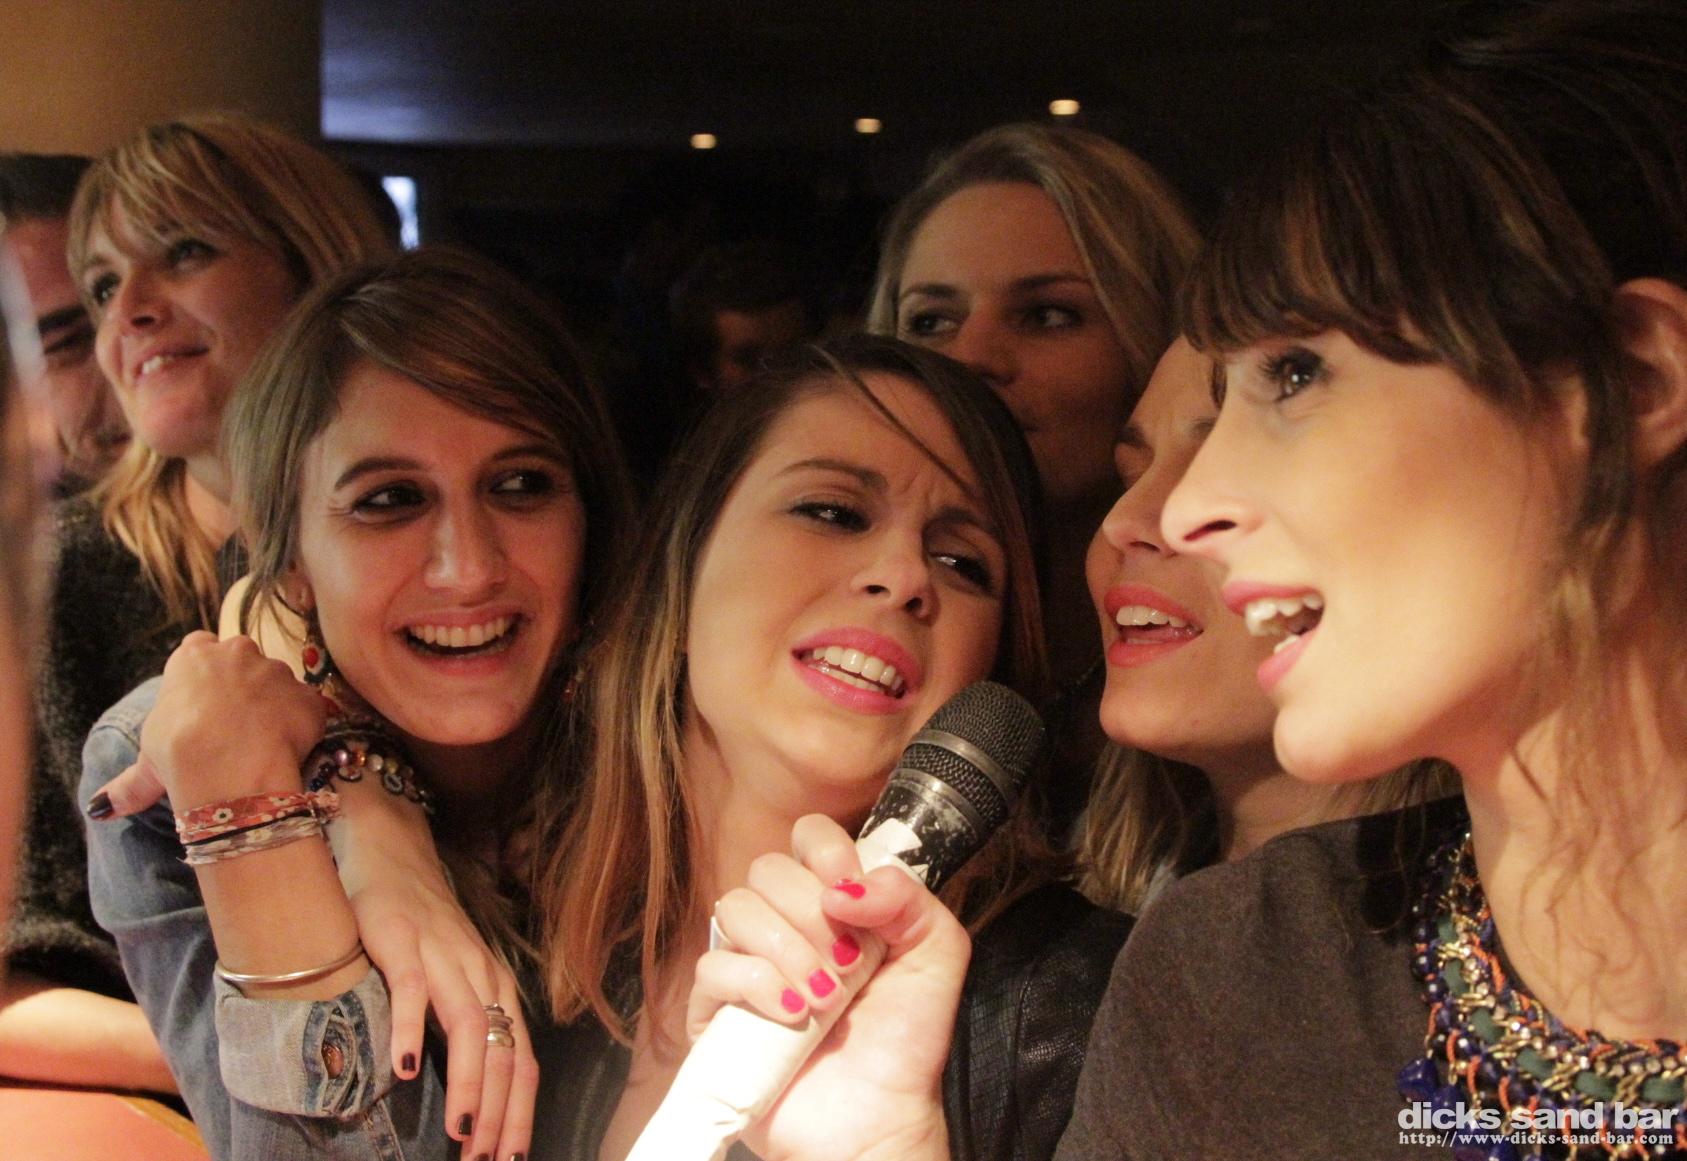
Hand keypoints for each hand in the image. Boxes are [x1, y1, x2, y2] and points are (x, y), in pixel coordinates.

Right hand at [89, 632, 323, 817]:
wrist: (228, 763)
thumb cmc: (179, 753)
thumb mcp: (148, 765)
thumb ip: (130, 782)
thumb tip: (102, 807)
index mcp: (194, 658)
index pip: (199, 647)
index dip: (203, 674)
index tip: (201, 699)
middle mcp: (239, 653)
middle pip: (242, 659)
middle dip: (241, 685)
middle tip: (232, 726)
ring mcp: (278, 672)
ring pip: (278, 684)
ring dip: (273, 707)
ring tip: (259, 745)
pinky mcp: (308, 696)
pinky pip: (308, 709)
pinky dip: (302, 727)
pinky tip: (287, 752)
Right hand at [333, 785, 537, 1160]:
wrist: (393, 856)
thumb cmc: (423, 930)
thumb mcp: (454, 981)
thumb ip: (464, 1027)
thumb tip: (476, 1096)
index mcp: (497, 990)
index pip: (521, 1062)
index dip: (519, 1114)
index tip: (509, 1160)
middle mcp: (480, 975)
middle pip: (503, 1052)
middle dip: (500, 1114)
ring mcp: (443, 956)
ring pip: (468, 1025)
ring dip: (469, 1083)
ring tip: (462, 1131)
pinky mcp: (402, 941)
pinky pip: (412, 989)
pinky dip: (412, 1029)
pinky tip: (408, 1068)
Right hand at [691, 815, 964, 1160]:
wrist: (879, 1116)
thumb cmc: (905, 1041)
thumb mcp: (936, 954)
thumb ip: (908, 898)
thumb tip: (848, 885)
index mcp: (832, 901)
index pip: (807, 837)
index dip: (826, 854)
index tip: (852, 896)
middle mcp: (784, 924)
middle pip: (767, 869)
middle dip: (813, 915)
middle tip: (847, 966)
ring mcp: (746, 964)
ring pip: (735, 908)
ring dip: (790, 951)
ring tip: (825, 1000)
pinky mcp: (715, 1010)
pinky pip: (713, 966)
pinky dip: (758, 984)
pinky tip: (793, 1017)